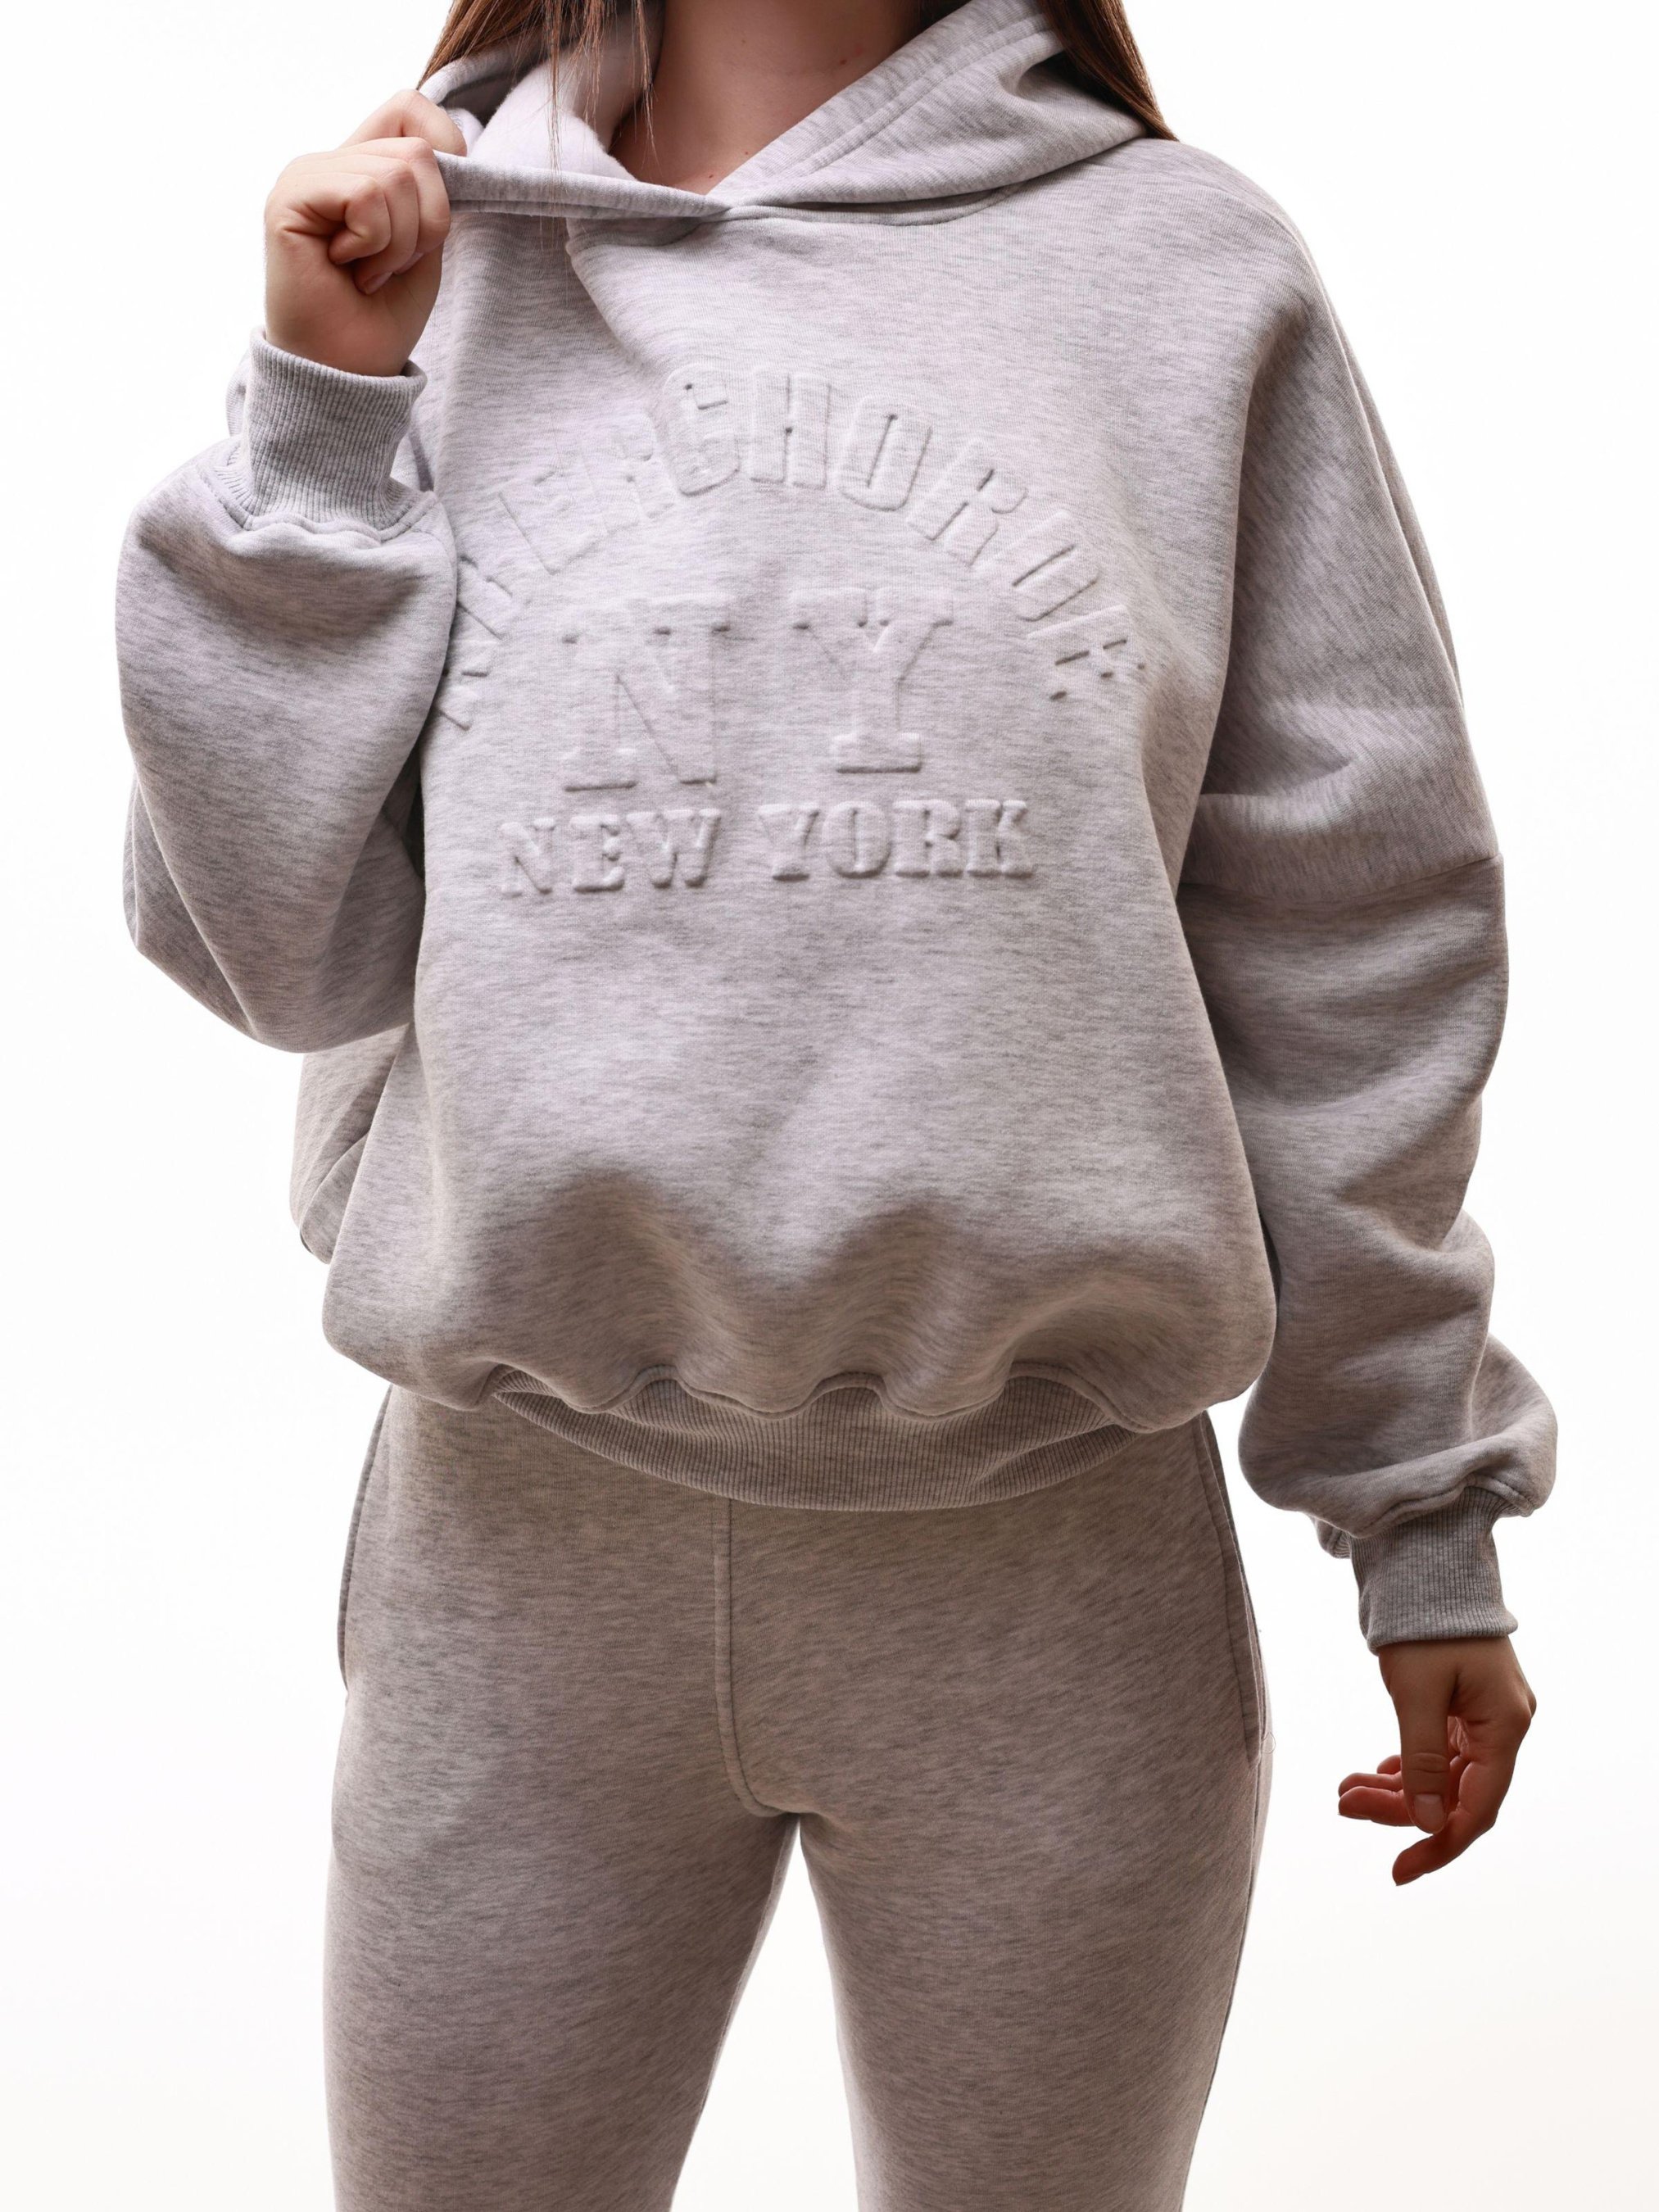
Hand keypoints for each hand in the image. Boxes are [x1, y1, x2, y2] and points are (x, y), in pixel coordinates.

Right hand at [264, 91, 465, 377]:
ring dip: (398, 244)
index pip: (410, 110)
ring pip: (397, 176)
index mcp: (361, 169)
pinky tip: (346, 268)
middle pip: (418, 152)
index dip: (446, 146)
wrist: (344, 372)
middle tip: (389, 267)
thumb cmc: (379, 318)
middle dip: (427, 226)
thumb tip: (453, 151)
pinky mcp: (291, 196)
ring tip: (367, 274)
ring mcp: (308, 175)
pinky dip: (373, 244)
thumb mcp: (423, 246)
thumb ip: (431, 192)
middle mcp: (331, 163)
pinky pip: (366, 196)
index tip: (439, 217)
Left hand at [1338, 1637, 1534, 1883]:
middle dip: (1400, 1808)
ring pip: (1442, 1774)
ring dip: (1395, 1787)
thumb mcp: (1417, 1694)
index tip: (1398, 1870)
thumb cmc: (1424, 1621)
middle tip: (1344, 1805)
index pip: (1478, 1809)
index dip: (1439, 1845)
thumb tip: (1428, 1825)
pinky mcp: (1462, 1703)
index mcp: (1506, 1726)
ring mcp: (1483, 1714)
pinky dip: (1404, 1764)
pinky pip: (1437, 1750)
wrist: (1423, 1558)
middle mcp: (1503, 1724)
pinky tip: (1372, 1774)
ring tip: (1343, 1792)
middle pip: (1456, 1793)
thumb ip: (1423, 1762)